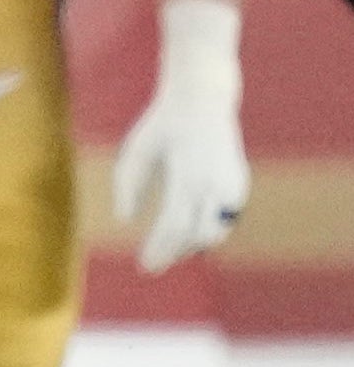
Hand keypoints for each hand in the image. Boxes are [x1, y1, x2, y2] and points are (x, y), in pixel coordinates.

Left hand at [116, 0, 247, 273]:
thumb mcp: (135, 151)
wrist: (202, 101)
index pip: (175, 223)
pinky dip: (205, 232)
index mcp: (187, 173)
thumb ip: (128, 186)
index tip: (145, 265)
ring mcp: (232, 184)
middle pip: (195, 234)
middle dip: (174, 253)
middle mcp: (215, 182)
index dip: (160, 248)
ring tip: (166, 252)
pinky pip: (224, 220)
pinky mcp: (239, 185)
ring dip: (191, 246)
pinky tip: (185, 238)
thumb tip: (125, 220)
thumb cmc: (161, 127)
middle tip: (150, 265)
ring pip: (216, 232)